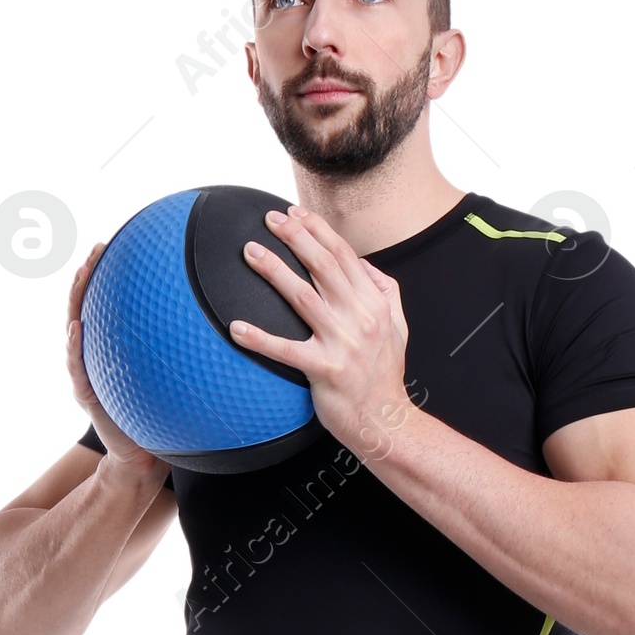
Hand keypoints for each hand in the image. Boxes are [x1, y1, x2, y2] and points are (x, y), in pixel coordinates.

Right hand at [67, 241, 167, 478]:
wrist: (144, 457)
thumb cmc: (162, 415)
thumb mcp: (174, 378)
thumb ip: (184, 351)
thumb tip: (225, 320)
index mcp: (115, 348)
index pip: (109, 305)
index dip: (109, 274)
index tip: (116, 244)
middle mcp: (97, 356)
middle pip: (87, 307)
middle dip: (88, 276)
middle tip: (97, 248)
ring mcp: (87, 373)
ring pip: (75, 330)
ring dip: (76, 301)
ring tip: (81, 274)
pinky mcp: (87, 395)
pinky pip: (77, 367)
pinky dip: (74, 346)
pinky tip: (76, 328)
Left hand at [231, 206, 413, 460]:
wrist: (385, 421)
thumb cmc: (384, 376)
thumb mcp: (396, 326)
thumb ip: (384, 290)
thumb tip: (363, 263)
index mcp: (375, 303)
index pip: (344, 255)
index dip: (317, 230)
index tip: (294, 213)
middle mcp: (361, 318)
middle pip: (323, 266)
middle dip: (294, 237)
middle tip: (269, 220)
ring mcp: (343, 344)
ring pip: (303, 296)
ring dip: (274, 270)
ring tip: (250, 252)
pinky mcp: (325, 371)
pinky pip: (286, 350)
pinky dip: (260, 338)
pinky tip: (237, 329)